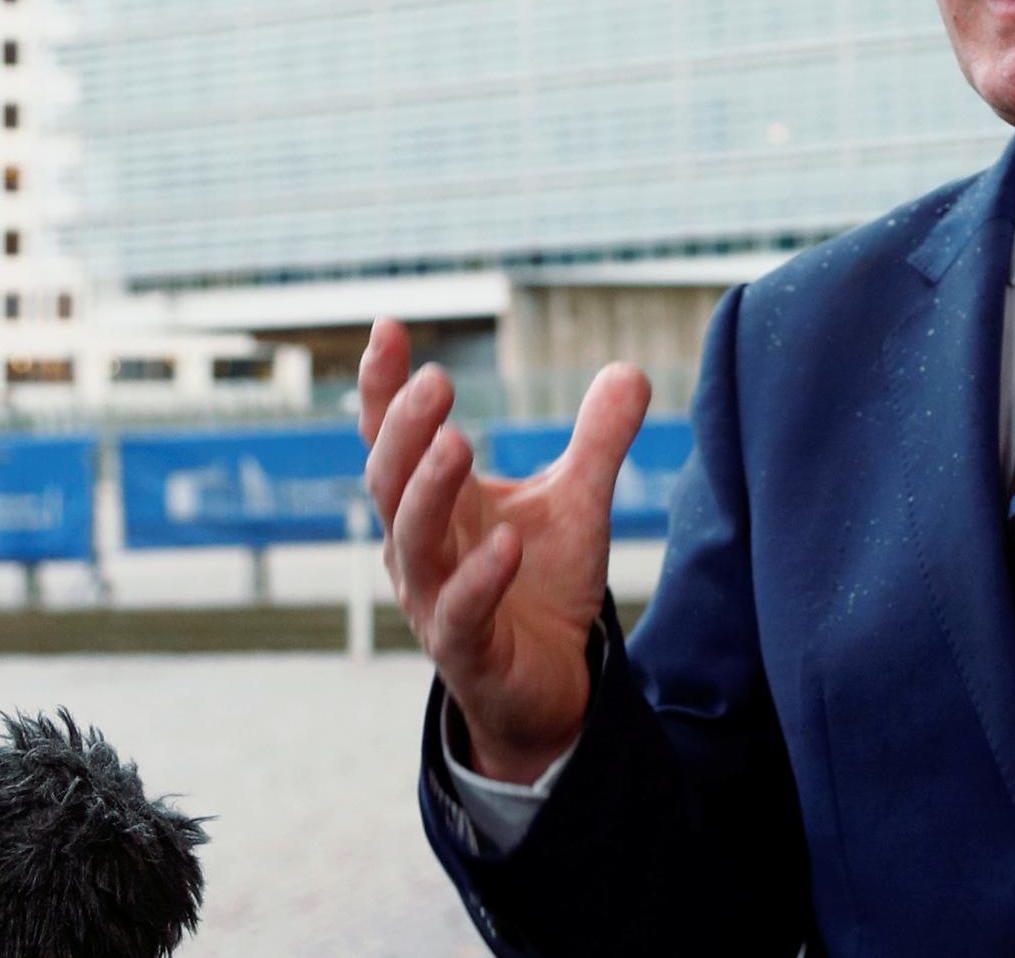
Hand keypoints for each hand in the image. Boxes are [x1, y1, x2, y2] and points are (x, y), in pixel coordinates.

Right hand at [360, 317, 650, 783]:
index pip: (393, 435)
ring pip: (411, 541)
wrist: (549, 687)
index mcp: (436, 500)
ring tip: (456, 442)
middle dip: (404, 428)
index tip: (386, 326)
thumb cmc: (540, 584)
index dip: (383, 386)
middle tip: (435, 379)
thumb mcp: (575, 502)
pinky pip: (460, 612)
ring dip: (428, 490)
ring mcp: (434, 598)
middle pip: (389, 479)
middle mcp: (420, 545)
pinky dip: (479, 576)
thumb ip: (597, 440)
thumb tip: (631, 369)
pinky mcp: (466, 650)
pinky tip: (507, 544)